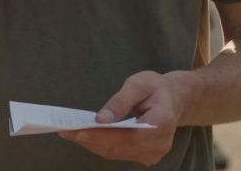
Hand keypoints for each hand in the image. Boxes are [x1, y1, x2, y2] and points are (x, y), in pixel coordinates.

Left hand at [59, 71, 184, 164]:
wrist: (174, 99)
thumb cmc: (155, 88)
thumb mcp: (138, 84)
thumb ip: (120, 101)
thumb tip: (100, 119)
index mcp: (161, 123)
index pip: (128, 136)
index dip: (102, 136)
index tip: (79, 131)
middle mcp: (159, 144)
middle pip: (120, 147)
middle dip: (91, 140)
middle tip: (66, 131)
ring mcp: (153, 153)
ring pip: (116, 153)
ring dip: (92, 144)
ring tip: (70, 133)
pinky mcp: (145, 156)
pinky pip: (119, 153)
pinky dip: (100, 145)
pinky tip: (85, 136)